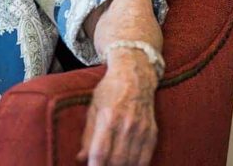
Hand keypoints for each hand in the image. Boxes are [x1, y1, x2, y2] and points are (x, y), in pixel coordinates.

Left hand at [77, 49, 158, 165]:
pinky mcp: (152, 132)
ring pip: (131, 162)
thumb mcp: (93, 108)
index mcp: (108, 118)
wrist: (136, 75)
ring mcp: (141, 129)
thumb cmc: (110, 90)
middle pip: (116, 161)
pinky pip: (145, 158)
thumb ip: (87, 135)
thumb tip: (80, 158)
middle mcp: (126, 125)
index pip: (100, 152)